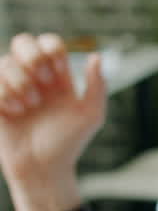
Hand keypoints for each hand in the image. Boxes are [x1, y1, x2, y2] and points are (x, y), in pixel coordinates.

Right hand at [0, 33, 105, 203]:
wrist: (44, 169)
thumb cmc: (70, 143)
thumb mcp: (91, 115)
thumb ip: (96, 85)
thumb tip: (96, 56)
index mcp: (56, 77)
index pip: (50, 43)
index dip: (53, 49)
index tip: (60, 73)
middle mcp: (32, 78)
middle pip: (22, 41)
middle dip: (32, 55)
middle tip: (44, 80)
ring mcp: (11, 89)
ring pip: (4, 61)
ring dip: (19, 81)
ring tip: (30, 106)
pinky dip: (3, 94)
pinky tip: (14, 112)